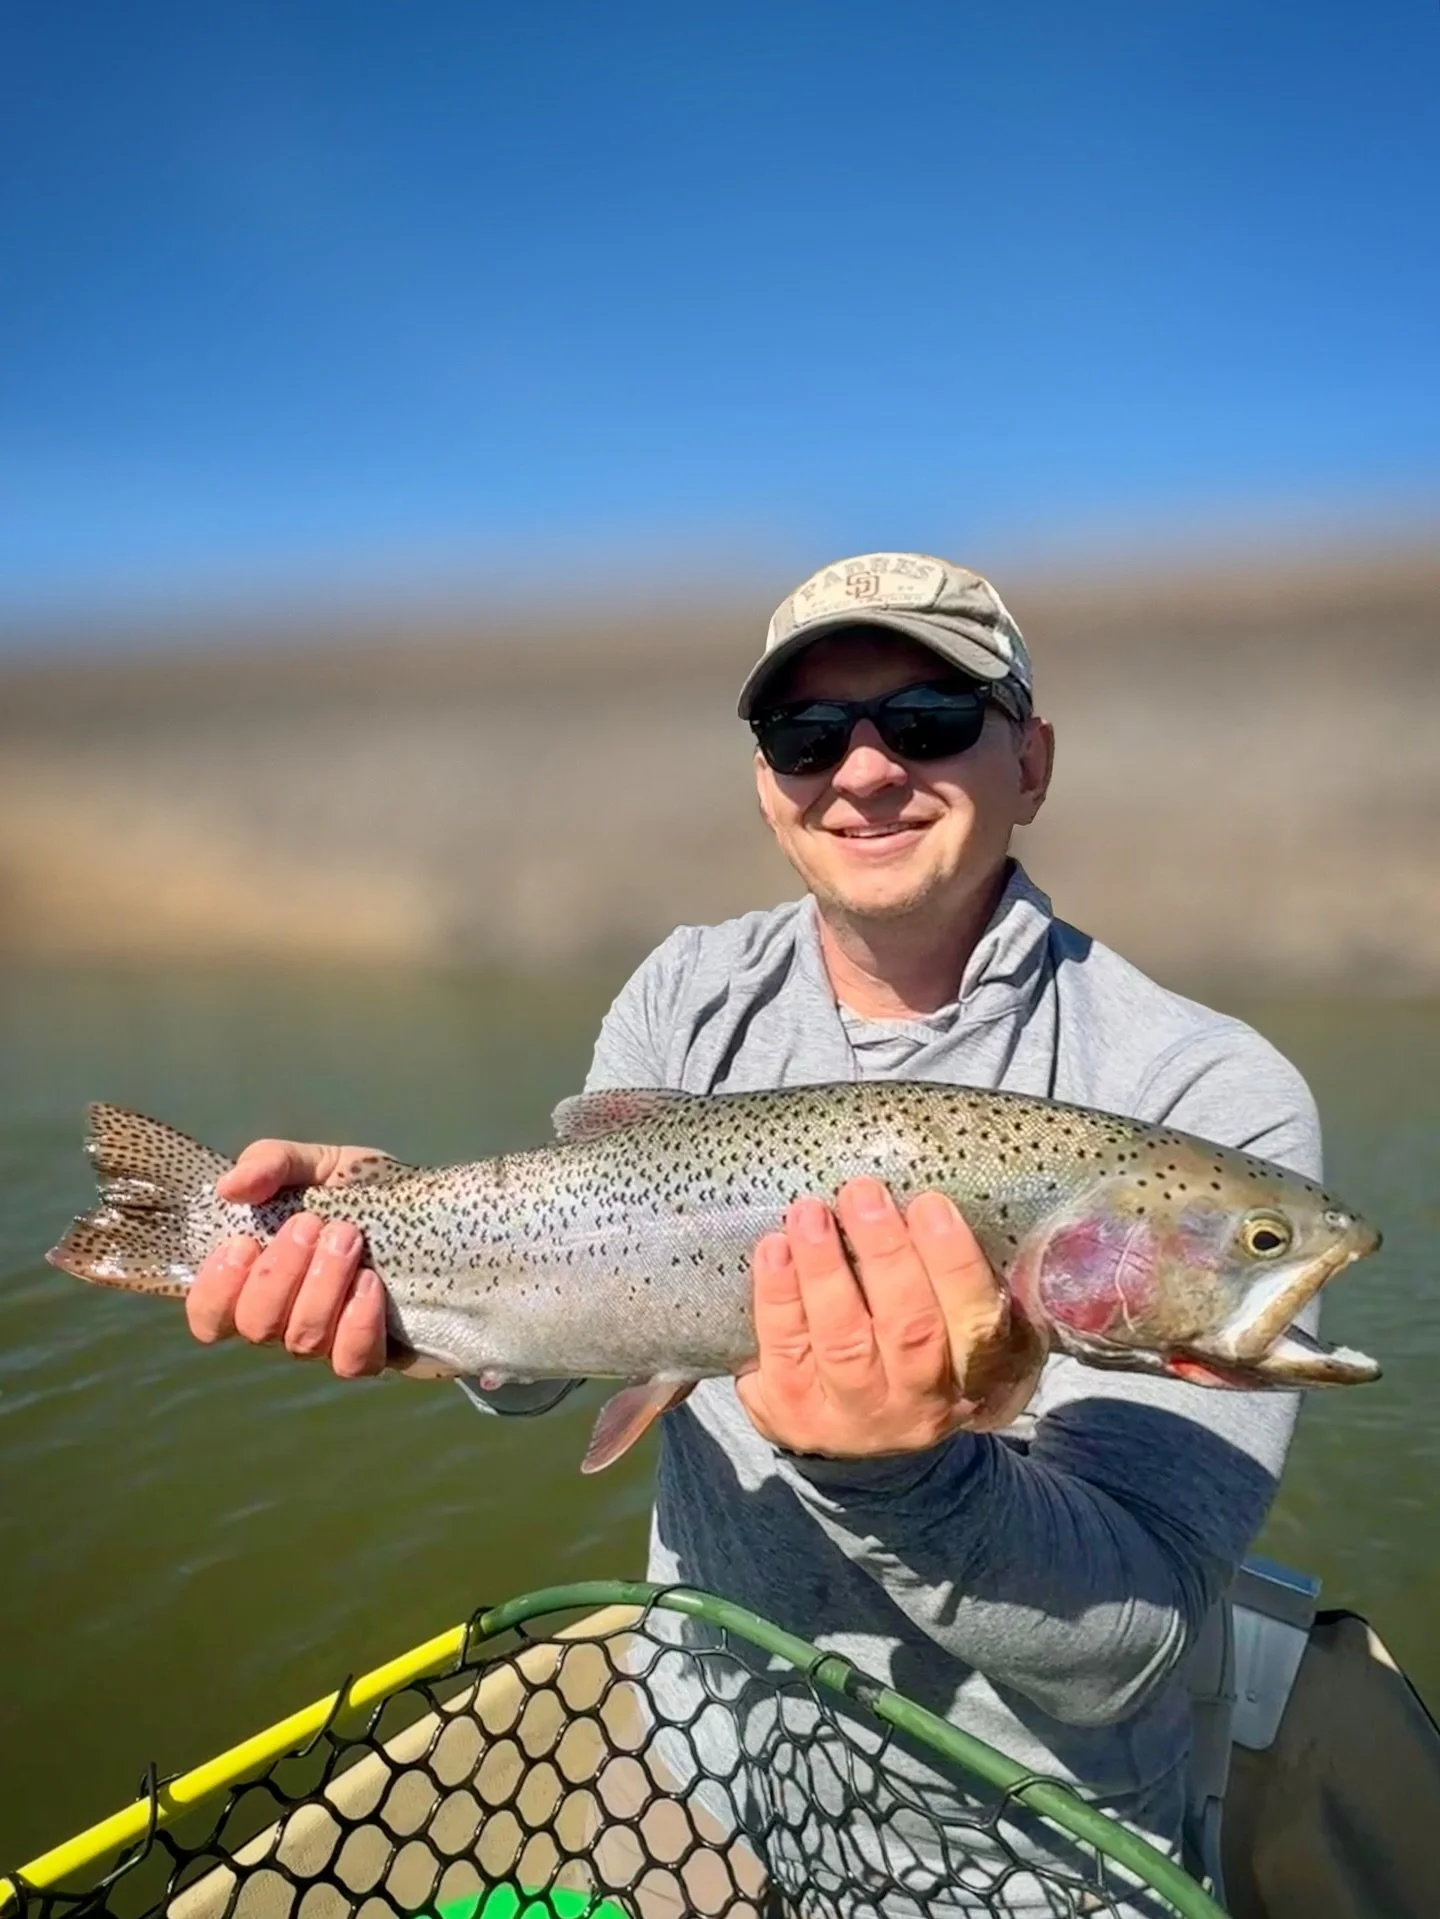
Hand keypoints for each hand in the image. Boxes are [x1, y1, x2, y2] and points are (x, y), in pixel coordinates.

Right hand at [185, 1140, 389, 1377]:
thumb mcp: (312, 1164)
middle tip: (310, 1223)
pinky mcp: (371, 1352)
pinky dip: (357, 1323)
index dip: (217, 1288)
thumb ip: (268, 1164)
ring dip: (322, 1285)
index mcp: (255, 1279)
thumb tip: (228, 1187)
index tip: (244, 1242)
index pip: (209, 1315)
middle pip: (256, 1326)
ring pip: (303, 1341)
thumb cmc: (355, 1189)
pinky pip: (351, 1361)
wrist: (429, 1206)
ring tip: (347, 1237)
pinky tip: (370, 1284)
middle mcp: (283, 1319)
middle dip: (280, 1272)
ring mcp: (326, 1342)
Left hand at [734, 1178, 1044, 1457]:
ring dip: (824, 1270)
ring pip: (842, 1342)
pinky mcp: (792, 1413)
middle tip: (862, 1193)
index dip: (953, 1263)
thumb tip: (943, 1201)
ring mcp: (851, 1414)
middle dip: (885, 1254)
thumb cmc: (913, 1354)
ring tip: (809, 1212)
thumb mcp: (955, 1331)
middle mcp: (916, 1403)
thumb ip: (960, 1282)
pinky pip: (784, 1352)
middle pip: (908, 1329)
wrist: (860, 1440)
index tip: (929, 1204)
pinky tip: (774, 1249)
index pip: (975, 1322)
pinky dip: (777, 1296)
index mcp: (971, 1376)